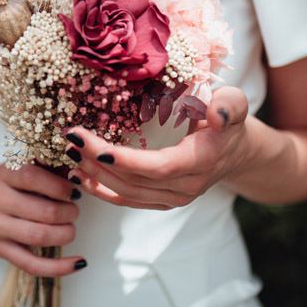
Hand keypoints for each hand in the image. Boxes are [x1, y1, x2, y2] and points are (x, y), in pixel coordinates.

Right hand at [0, 162, 86, 276]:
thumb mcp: (14, 167)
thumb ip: (43, 168)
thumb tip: (78, 174)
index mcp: (2, 175)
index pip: (34, 178)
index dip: (60, 186)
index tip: (73, 190)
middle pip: (44, 212)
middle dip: (69, 212)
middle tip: (73, 210)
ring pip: (39, 237)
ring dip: (65, 234)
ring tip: (70, 228)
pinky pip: (32, 264)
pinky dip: (59, 267)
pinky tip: (78, 263)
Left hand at [65, 86, 250, 209]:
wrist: (237, 152)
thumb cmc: (229, 121)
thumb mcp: (235, 106)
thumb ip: (229, 106)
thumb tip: (217, 113)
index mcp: (200, 162)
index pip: (159, 167)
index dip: (127, 162)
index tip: (97, 149)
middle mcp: (186, 187)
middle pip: (134, 181)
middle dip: (99, 162)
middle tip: (72, 140)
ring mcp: (173, 198)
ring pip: (127, 193)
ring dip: (95, 176)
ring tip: (69, 154)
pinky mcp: (161, 201)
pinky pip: (127, 200)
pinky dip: (101, 190)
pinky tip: (79, 176)